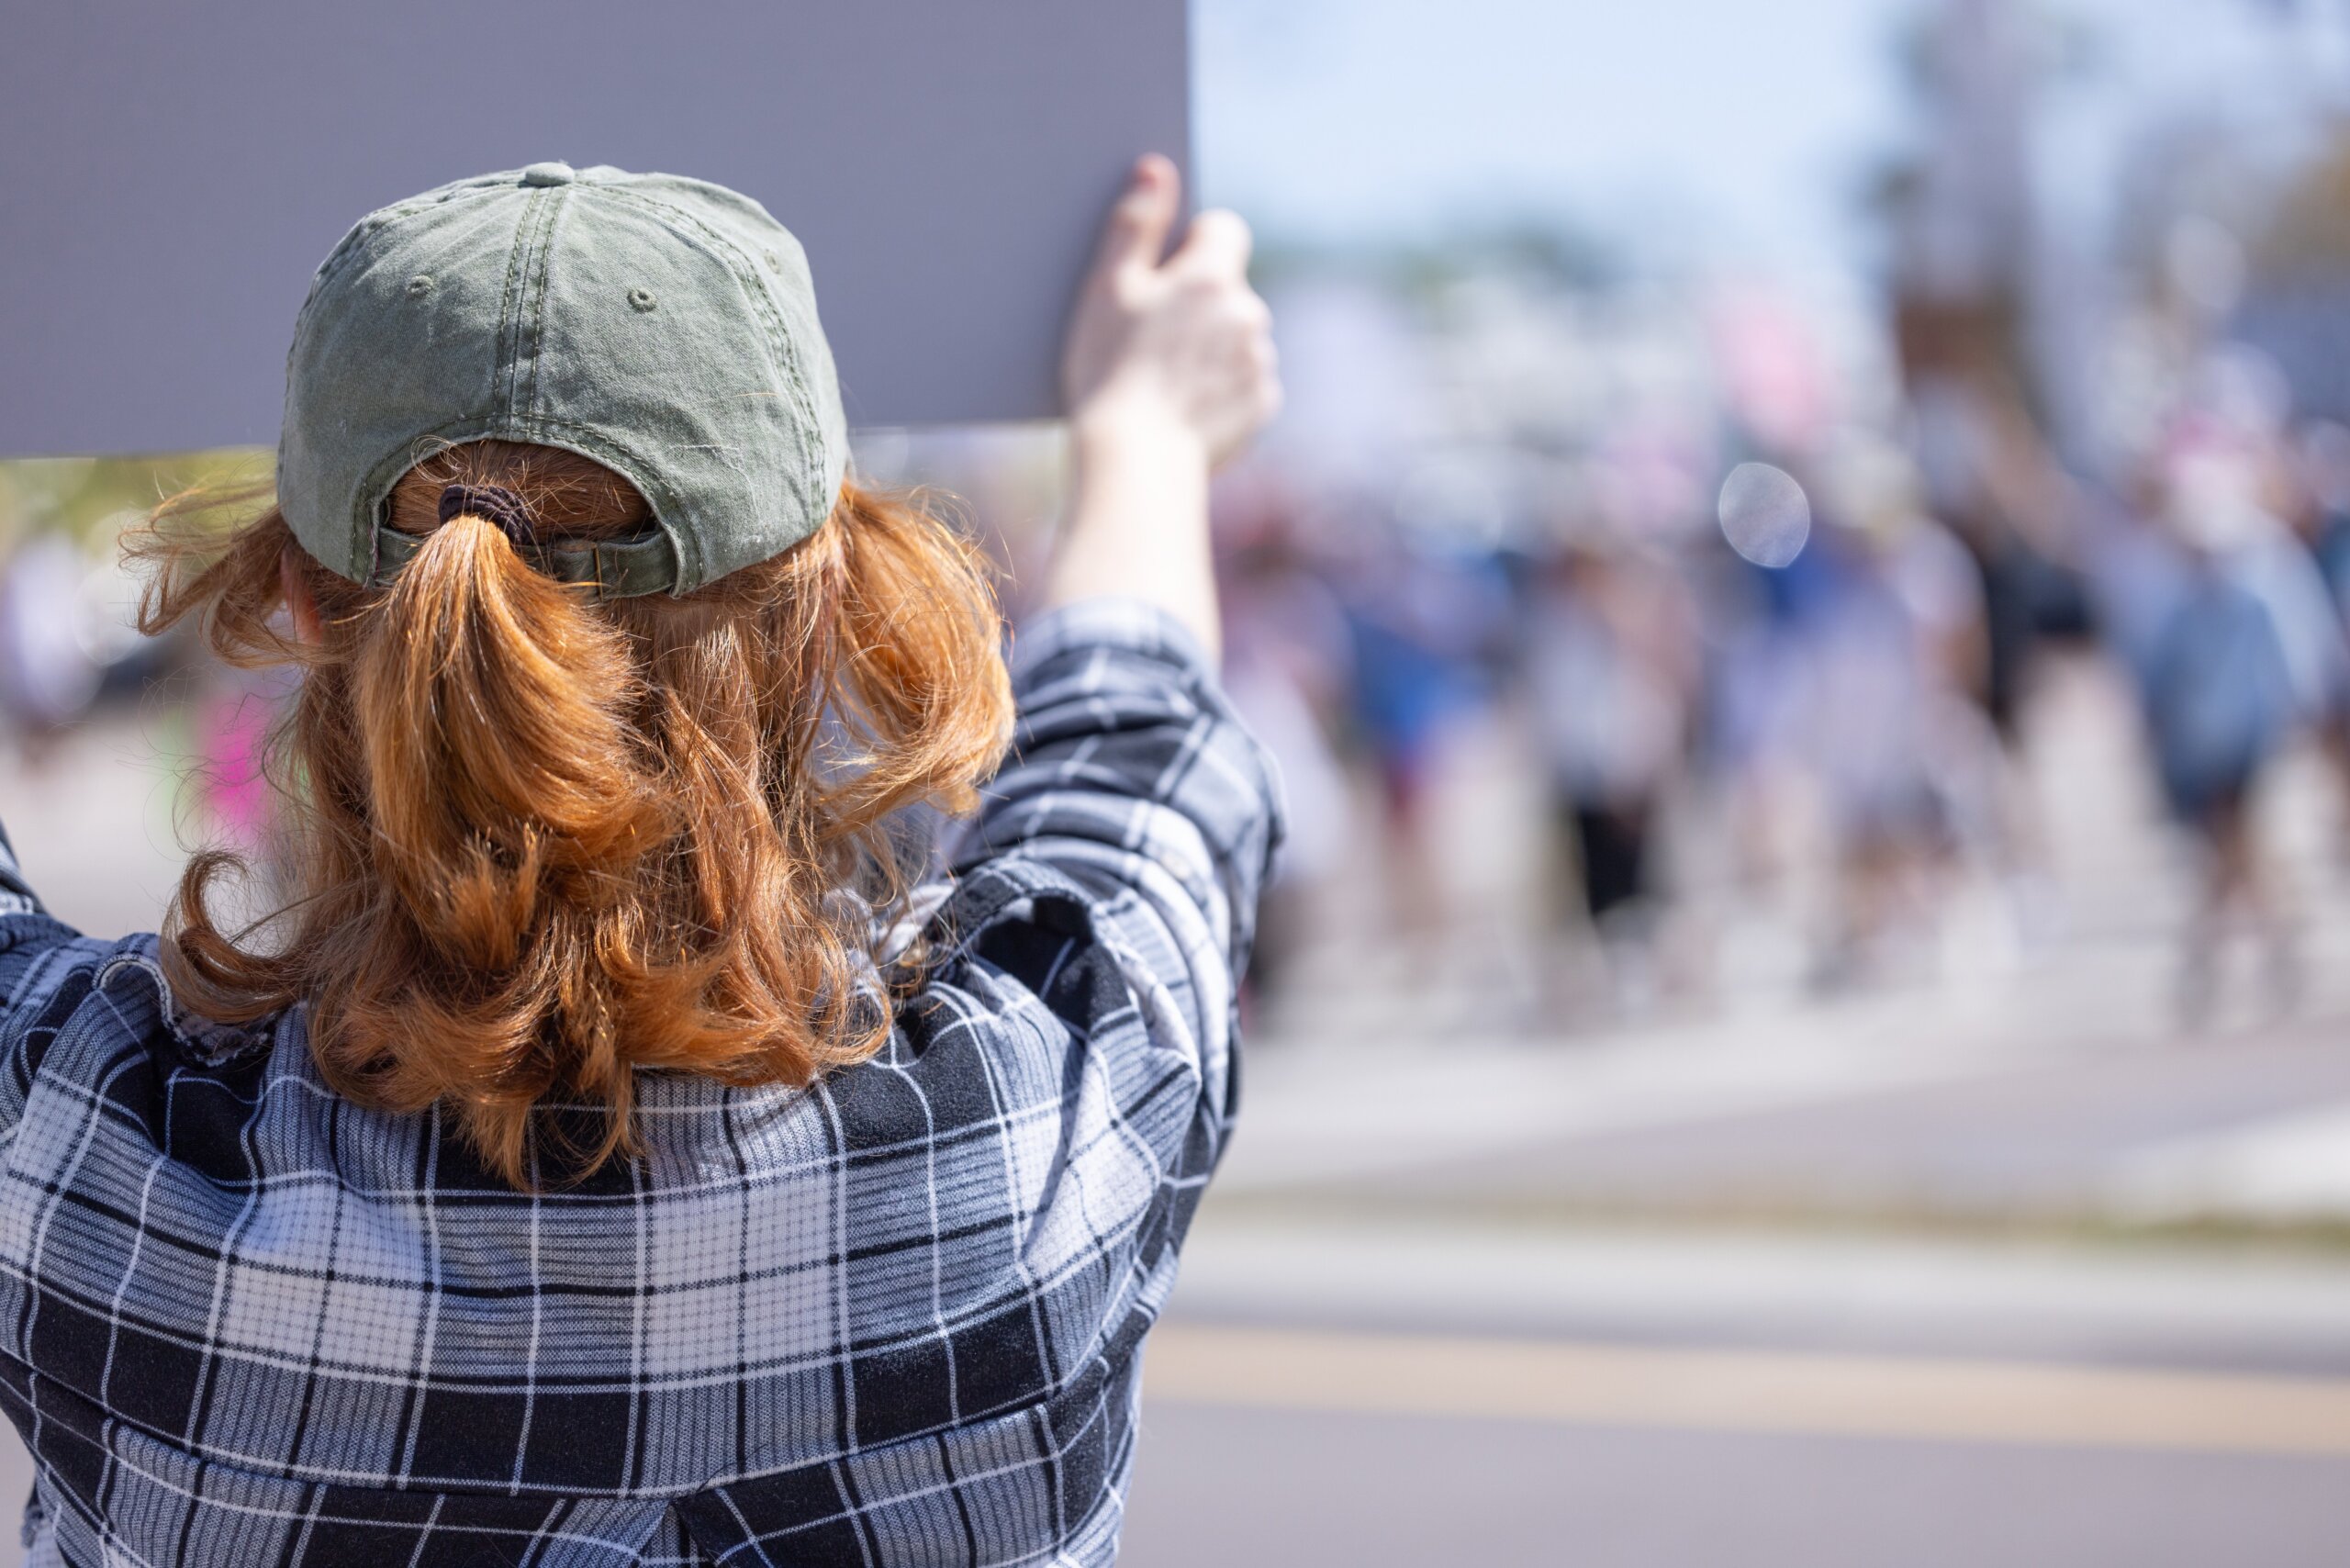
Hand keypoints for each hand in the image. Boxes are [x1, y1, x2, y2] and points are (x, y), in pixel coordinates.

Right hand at [1061, 155, 1279, 471]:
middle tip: (1150, 335)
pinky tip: (1182, 406)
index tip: (1164, 271)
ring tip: (1162, 377)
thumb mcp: (1109, 290)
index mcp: (1211, 276)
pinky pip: (1245, 383)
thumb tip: (1156, 169)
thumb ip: (1135, 225)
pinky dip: (1220, 389)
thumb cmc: (1109, 371)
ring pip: (1238, 336)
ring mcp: (1260, 362)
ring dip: (1211, 346)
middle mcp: (1249, 313)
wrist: (1135, 461)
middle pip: (1229, 288)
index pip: (1224, 228)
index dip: (1193, 244)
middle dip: (1199, 302)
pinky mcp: (1263, 407)